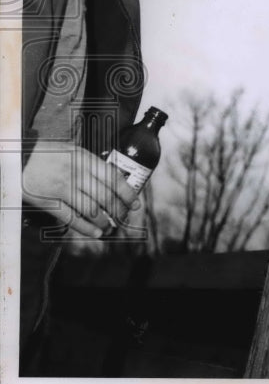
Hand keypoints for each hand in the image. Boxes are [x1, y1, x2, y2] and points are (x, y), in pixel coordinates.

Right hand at [22, 142, 138, 238]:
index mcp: (84, 159)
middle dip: (118, 211)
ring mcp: (62, 188)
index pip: (113, 179)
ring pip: (91, 210)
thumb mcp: (73, 151)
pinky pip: (71, 218)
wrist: (19, 157)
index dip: (127, 194)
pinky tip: (95, 233)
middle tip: (122, 218)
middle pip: (105, 197)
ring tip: (109, 227)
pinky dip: (86, 228)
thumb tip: (113, 180)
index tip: (135, 204)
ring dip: (104, 222)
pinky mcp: (49, 201)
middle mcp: (76, 173)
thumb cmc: (47, 153)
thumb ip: (90, 164)